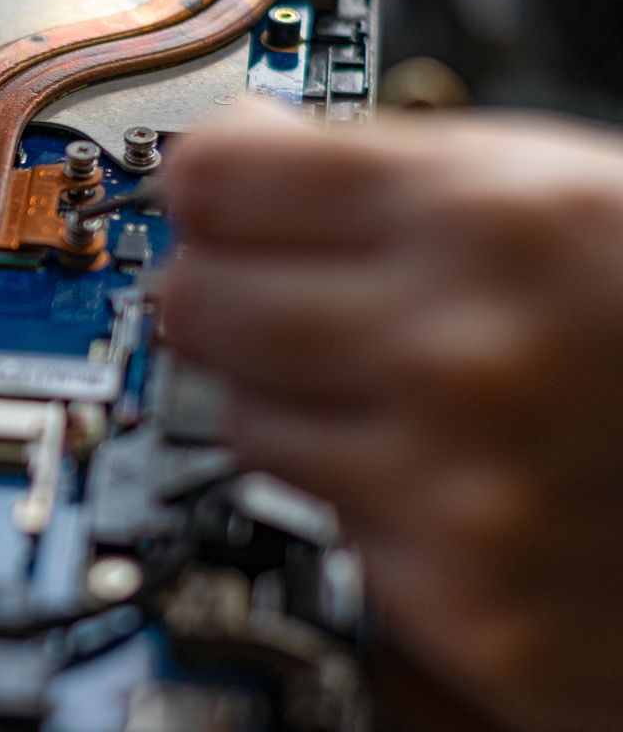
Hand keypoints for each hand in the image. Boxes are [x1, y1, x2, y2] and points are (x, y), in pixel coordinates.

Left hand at [159, 105, 622, 731]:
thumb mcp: (574, 200)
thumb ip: (398, 177)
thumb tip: (229, 162)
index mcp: (495, 219)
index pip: (217, 177)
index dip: (210, 187)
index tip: (213, 201)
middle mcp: (462, 353)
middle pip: (194, 302)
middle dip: (230, 297)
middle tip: (287, 304)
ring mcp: (455, 490)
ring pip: (239, 421)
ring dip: (294, 410)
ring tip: (406, 402)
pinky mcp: (463, 608)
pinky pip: (322, 528)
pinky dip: (368, 511)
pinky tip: (458, 489)